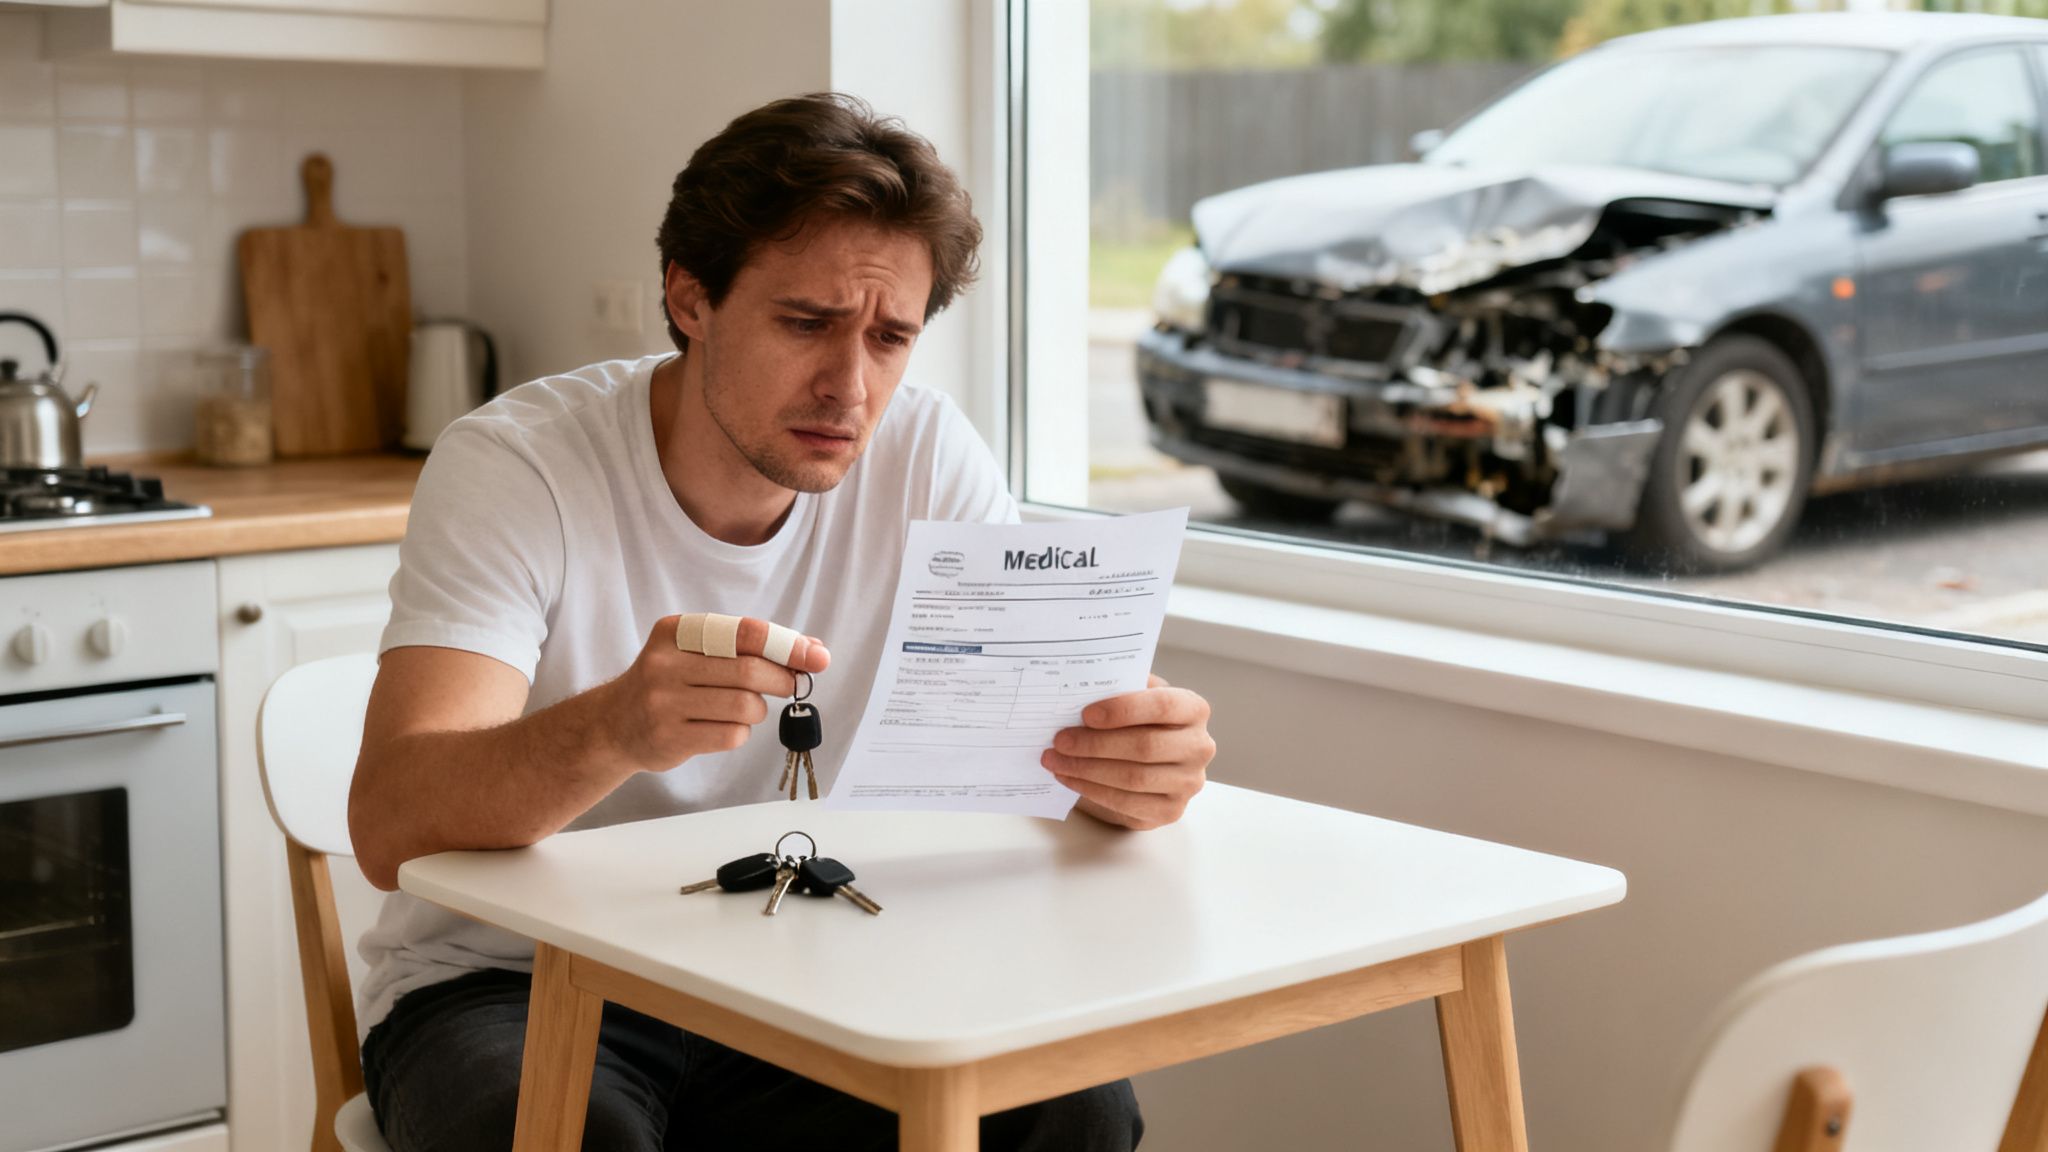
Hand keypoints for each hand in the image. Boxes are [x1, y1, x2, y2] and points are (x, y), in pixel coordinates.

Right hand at [607, 616, 830, 771]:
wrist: (614, 724)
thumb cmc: (671, 682)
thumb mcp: (699, 652)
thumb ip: (752, 647)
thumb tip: (814, 650)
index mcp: (677, 631)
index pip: (745, 633)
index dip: (787, 645)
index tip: (817, 657)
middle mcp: (666, 663)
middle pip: (749, 672)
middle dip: (781, 680)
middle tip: (790, 685)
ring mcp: (664, 703)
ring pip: (745, 706)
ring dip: (758, 709)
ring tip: (744, 707)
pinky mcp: (670, 738)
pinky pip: (731, 735)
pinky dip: (740, 732)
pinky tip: (722, 726)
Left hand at [1042, 674, 1213, 829]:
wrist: (1153, 759)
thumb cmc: (1140, 721)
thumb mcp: (1136, 697)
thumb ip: (1119, 688)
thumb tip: (1083, 687)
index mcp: (1194, 709)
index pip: (1163, 705)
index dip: (1124, 709)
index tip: (1086, 713)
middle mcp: (1199, 747)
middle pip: (1145, 746)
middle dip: (1095, 744)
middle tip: (1060, 740)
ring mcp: (1188, 782)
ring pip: (1134, 778)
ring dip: (1087, 769)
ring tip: (1055, 759)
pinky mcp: (1170, 810)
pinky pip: (1127, 803)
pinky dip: (1091, 790)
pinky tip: (1069, 777)